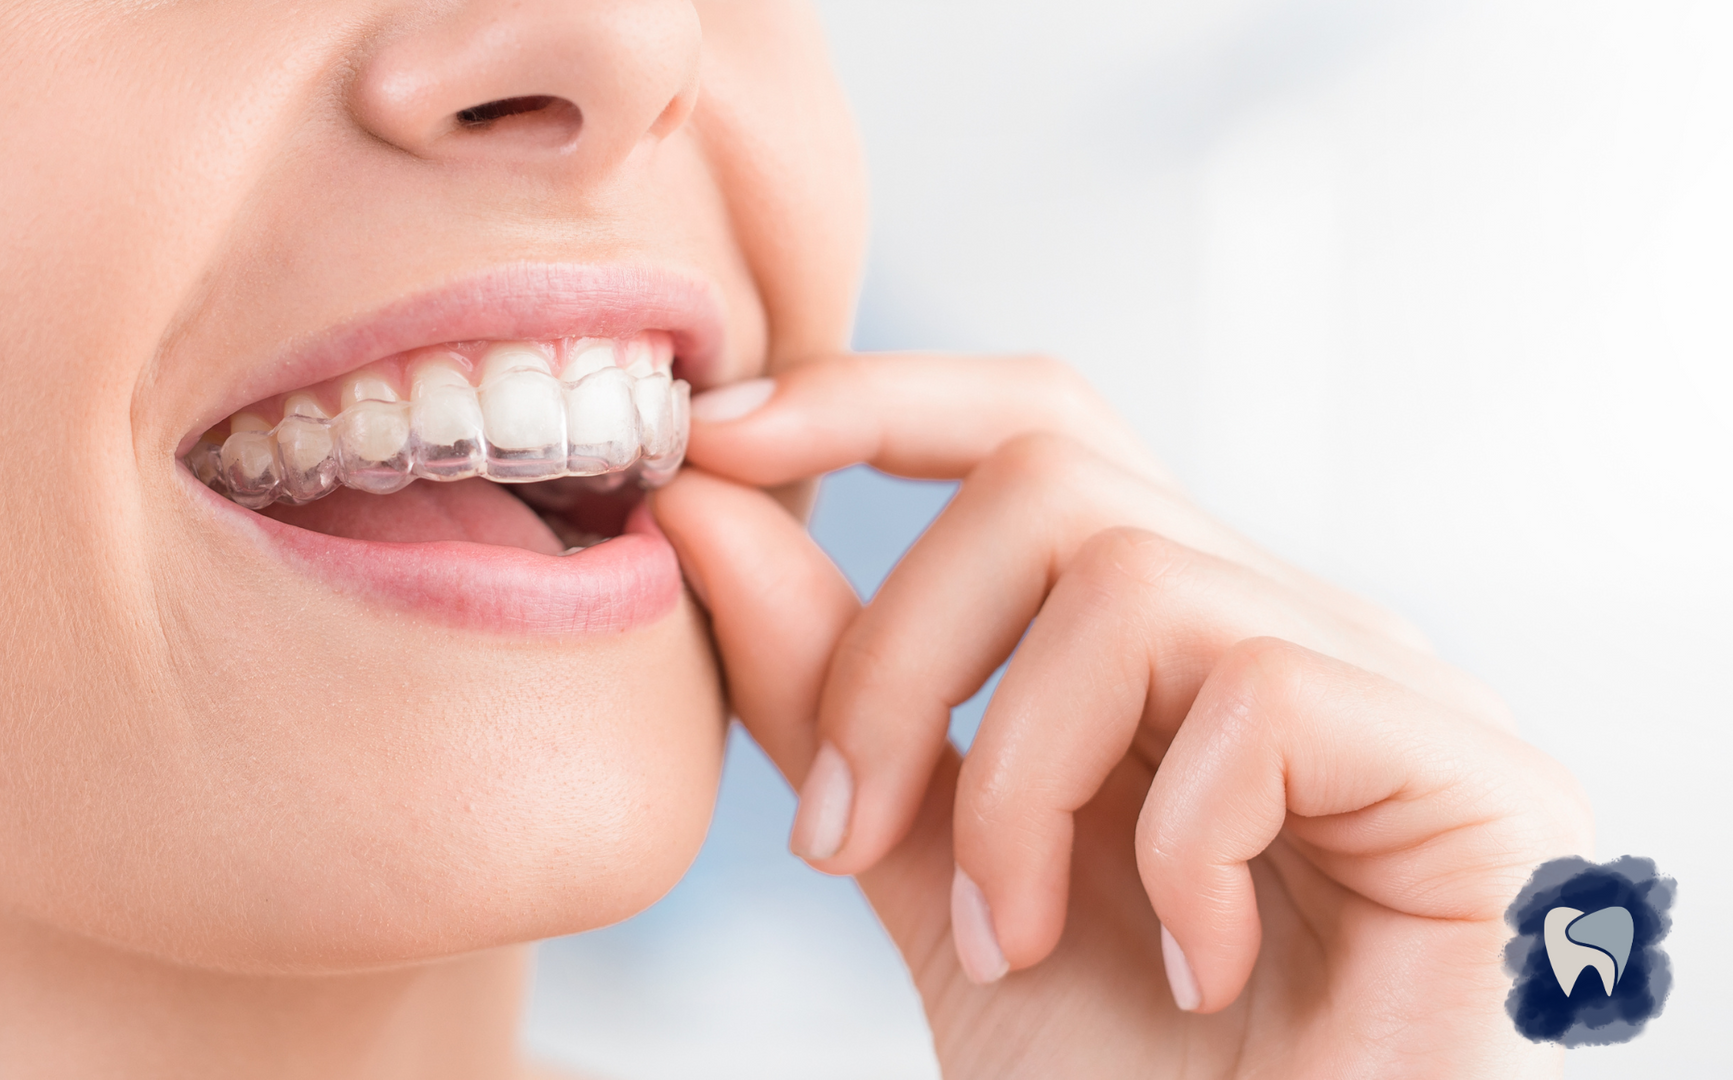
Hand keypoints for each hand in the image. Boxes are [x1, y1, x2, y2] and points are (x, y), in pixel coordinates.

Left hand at [650, 354, 1590, 1077]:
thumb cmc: (1127, 1076)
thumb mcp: (931, 865)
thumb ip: (835, 698)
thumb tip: (706, 512)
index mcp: (1170, 635)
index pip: (1034, 429)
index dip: (876, 400)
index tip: (718, 446)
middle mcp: (1285, 621)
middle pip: (1051, 476)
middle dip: (896, 654)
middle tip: (843, 841)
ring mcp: (1391, 685)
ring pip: (1133, 581)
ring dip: (1013, 784)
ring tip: (1013, 937)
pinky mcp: (1477, 773)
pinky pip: (1264, 697)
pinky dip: (1174, 851)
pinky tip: (1201, 969)